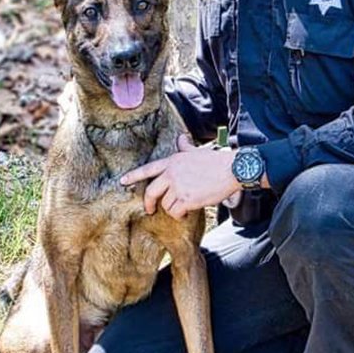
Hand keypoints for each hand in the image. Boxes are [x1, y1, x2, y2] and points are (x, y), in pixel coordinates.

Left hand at [120, 135, 239, 218]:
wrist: (231, 170)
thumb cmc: (216, 161)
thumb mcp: (196, 151)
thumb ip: (185, 147)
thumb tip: (182, 137)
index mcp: (173, 162)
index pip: (148, 169)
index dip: (133, 176)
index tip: (122, 181)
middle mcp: (172, 174)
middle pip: (151, 192)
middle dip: (148, 203)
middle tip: (149, 210)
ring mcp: (178, 187)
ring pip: (165, 204)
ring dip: (173, 209)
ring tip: (183, 207)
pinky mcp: (186, 199)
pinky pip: (175, 212)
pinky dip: (180, 215)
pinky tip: (187, 212)